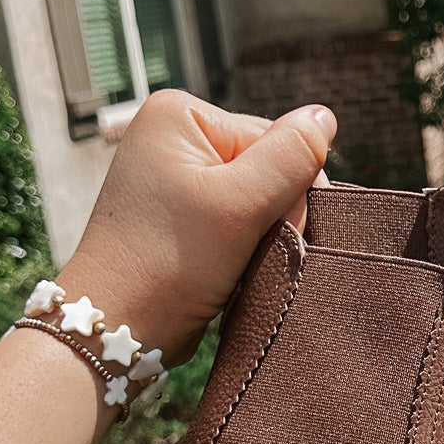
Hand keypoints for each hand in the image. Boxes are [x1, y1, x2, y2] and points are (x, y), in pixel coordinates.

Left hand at [53, 91, 335, 365]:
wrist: (119, 328)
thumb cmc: (168, 262)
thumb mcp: (240, 204)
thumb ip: (291, 156)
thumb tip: (324, 116)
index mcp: (180, 115)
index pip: (275, 139)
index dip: (289, 187)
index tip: (270, 229)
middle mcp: (173, 137)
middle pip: (266, 167)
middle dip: (273, 213)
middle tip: (251, 250)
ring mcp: (173, 177)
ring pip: (256, 199)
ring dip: (261, 235)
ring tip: (237, 263)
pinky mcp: (178, 214)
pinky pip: (235, 220)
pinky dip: (243, 246)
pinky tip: (229, 267)